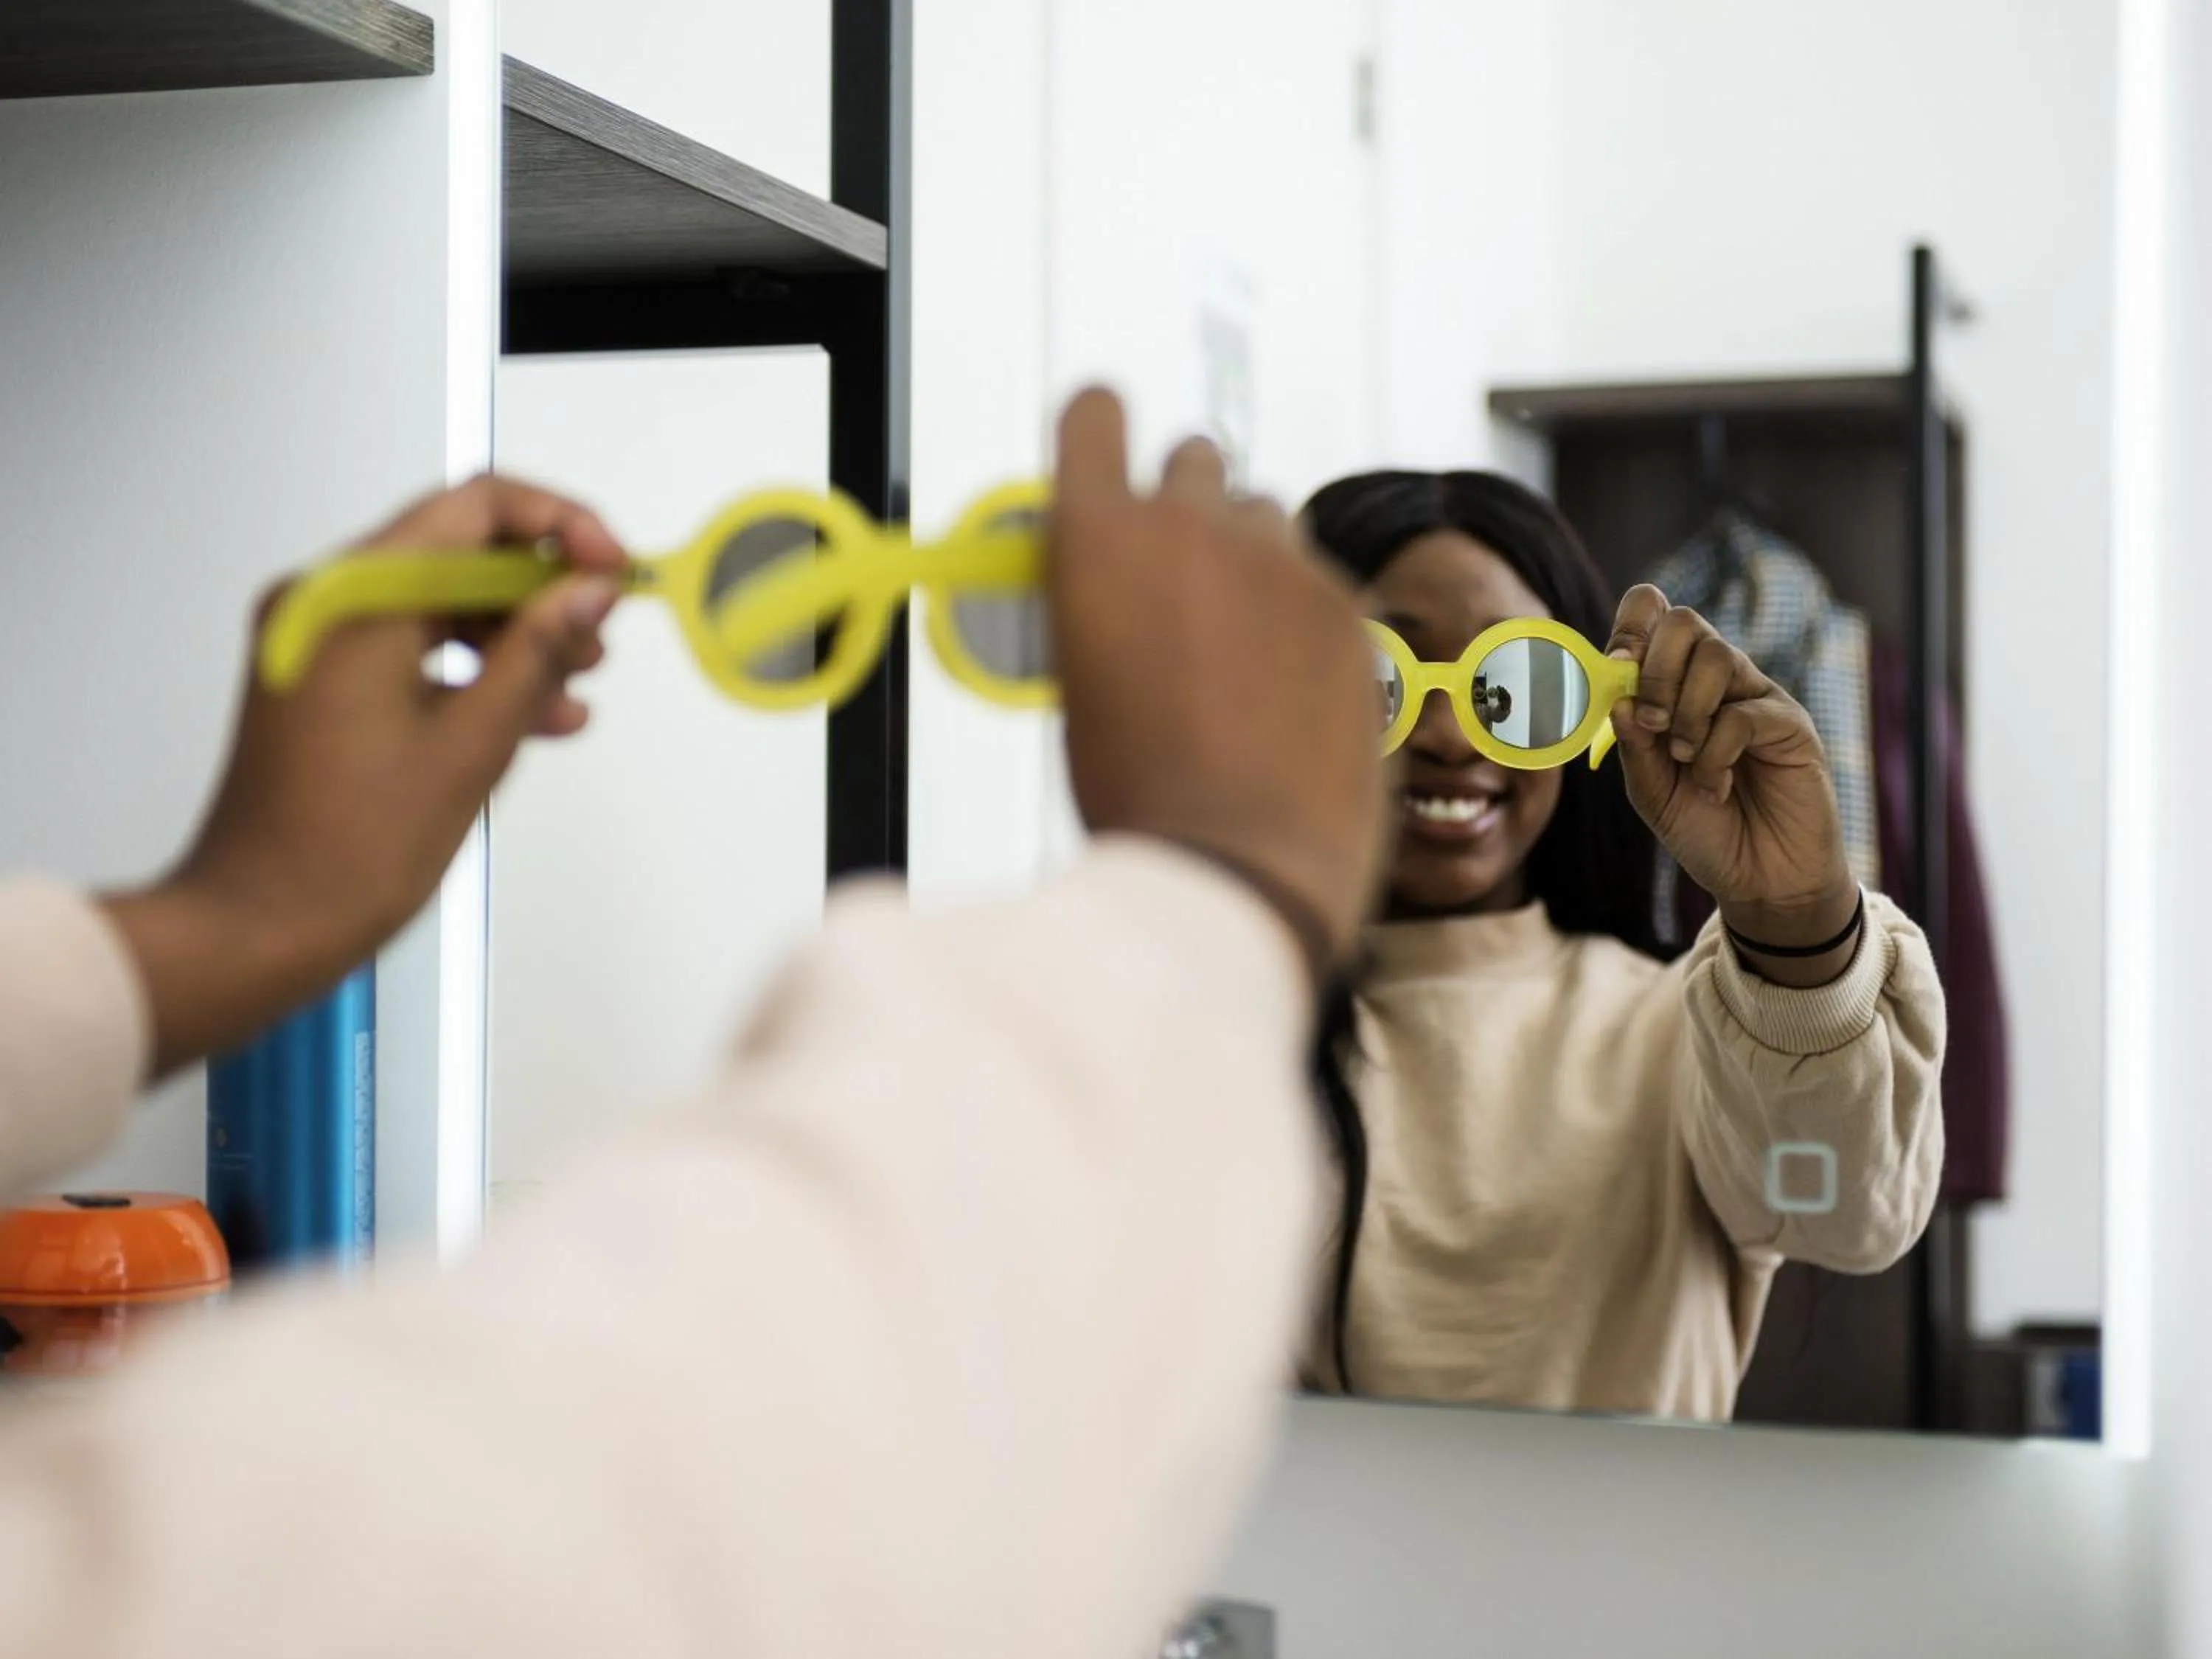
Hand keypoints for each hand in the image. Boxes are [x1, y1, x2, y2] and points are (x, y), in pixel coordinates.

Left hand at [104, 475, 627, 1075]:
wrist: (257, 926)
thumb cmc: (354, 849)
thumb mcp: (473, 744)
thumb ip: (539, 653)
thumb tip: (595, 589)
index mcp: (352, 596)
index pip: (476, 506)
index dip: (560, 527)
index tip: (616, 570)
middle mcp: (324, 597)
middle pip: (457, 548)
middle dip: (541, 587)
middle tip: (604, 636)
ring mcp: (316, 638)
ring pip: (439, 601)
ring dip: (514, 634)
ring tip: (579, 685)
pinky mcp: (320, 678)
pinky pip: (410, 645)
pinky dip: (471, 669)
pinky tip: (536, 716)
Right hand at [1048, 388, 1386, 986]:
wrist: (1237, 865)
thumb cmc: (1138, 793)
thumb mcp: (1077, 682)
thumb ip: (1097, 598)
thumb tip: (1112, 576)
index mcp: (1100, 535)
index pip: (1096, 413)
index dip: (1098, 431)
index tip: (1104, 454)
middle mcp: (1191, 524)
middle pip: (1195, 456)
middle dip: (1184, 501)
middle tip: (1178, 574)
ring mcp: (1280, 561)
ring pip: (1264, 515)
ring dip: (1248, 554)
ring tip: (1237, 645)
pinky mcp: (1347, 606)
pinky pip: (1318, 578)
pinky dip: (1301, 613)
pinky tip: (1288, 689)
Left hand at [1605, 585, 1858, 985]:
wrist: (1759, 879)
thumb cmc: (1703, 829)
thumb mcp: (1651, 791)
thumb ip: (1632, 745)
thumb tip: (1616, 697)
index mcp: (1675, 686)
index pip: (1656, 618)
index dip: (1631, 627)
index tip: (1613, 667)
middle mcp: (1717, 682)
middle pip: (1685, 623)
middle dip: (1656, 670)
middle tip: (1651, 723)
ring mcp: (1755, 698)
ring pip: (1717, 657)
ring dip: (1687, 711)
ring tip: (1684, 759)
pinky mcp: (1789, 724)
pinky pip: (1744, 714)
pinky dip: (1717, 753)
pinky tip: (1717, 786)